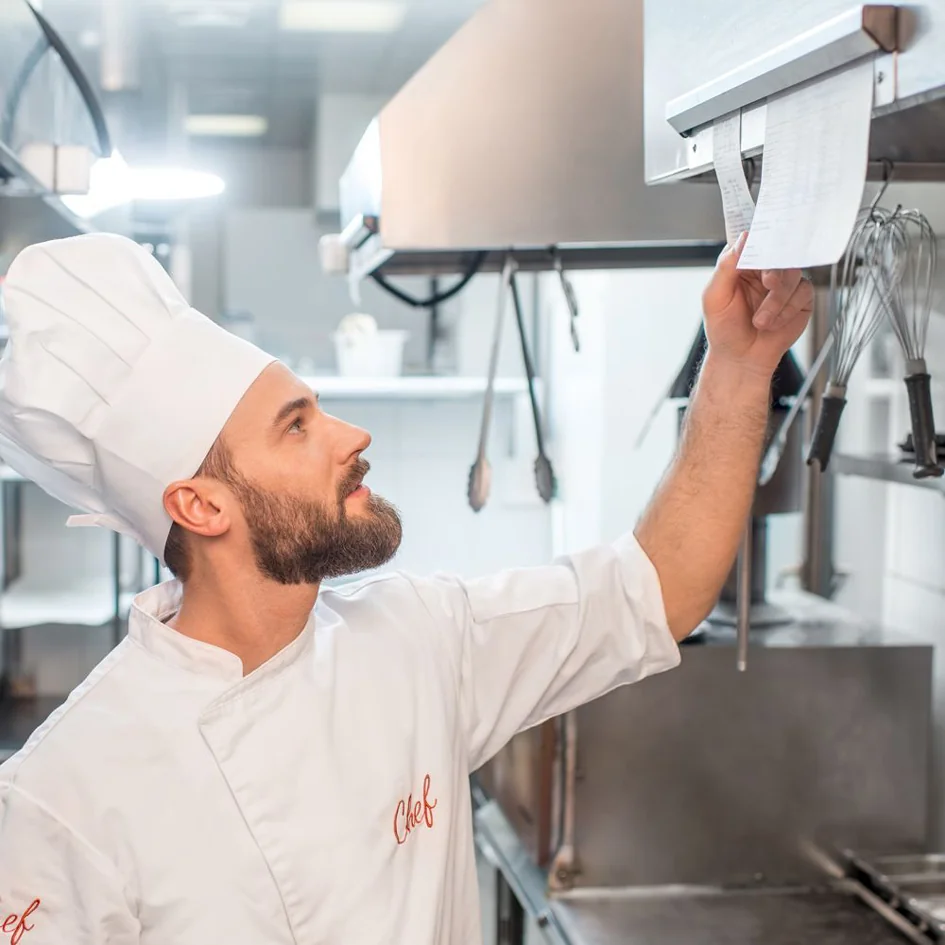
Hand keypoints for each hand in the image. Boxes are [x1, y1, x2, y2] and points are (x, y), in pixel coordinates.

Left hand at [701, 231, 813, 379]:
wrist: (741, 358)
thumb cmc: (724, 329)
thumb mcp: (715, 297)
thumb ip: (726, 267)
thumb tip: (743, 238)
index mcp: (742, 264)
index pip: (755, 241)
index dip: (763, 240)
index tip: (765, 247)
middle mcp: (765, 270)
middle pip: (780, 254)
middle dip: (775, 270)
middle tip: (768, 283)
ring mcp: (784, 283)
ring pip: (793, 274)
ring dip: (777, 300)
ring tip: (760, 321)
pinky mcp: (800, 298)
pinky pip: (803, 292)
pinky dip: (787, 310)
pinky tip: (774, 323)